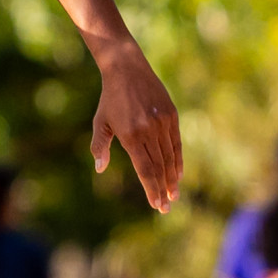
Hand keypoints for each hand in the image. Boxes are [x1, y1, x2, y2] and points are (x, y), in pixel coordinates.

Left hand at [89, 41, 181, 212]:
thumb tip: (100, 168)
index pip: (145, 169)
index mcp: (130, 135)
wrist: (127, 69)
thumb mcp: (100, 122)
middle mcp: (149, 131)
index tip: (156, 205)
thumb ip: (99, 146)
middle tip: (166, 207)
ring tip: (173, 194)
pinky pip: (176, 144)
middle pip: (159, 167)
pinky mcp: (172, 116)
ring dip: (173, 178)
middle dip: (163, 189)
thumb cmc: (110, 98)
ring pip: (170, 157)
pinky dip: (178, 160)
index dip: (152, 189)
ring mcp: (162, 123)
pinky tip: (178, 174)